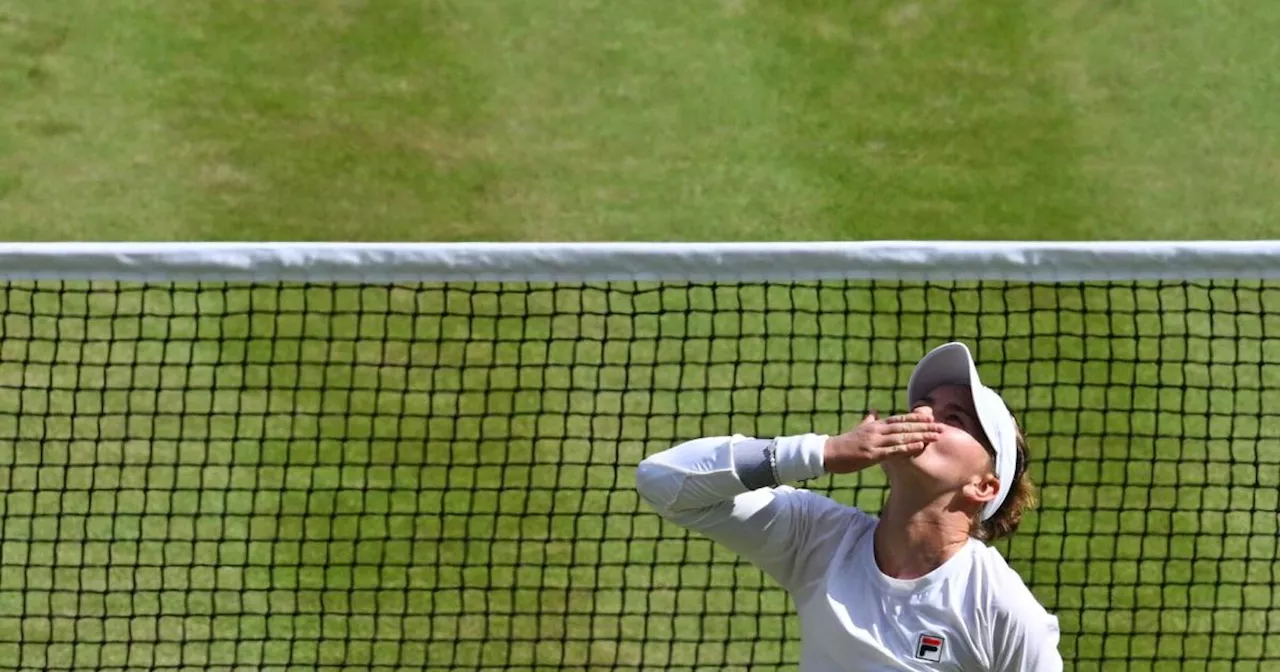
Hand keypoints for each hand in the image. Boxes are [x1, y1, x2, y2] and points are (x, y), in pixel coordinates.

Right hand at [823, 410, 942, 474]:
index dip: (916, 417)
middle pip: (905, 427)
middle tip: (941, 427)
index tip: (931, 416)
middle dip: (924, 427)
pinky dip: (907, 448)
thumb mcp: (858, 428)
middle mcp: (877, 431)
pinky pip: (893, 451)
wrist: (828, 452)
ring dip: (921, 436)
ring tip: (936, 437)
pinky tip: (919, 447)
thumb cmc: (844, 443)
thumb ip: (869, 420)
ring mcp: (874, 442)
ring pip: (902, 437)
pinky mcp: (871, 455)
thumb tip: (874, 410)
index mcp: (875, 425)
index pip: (899, 419)